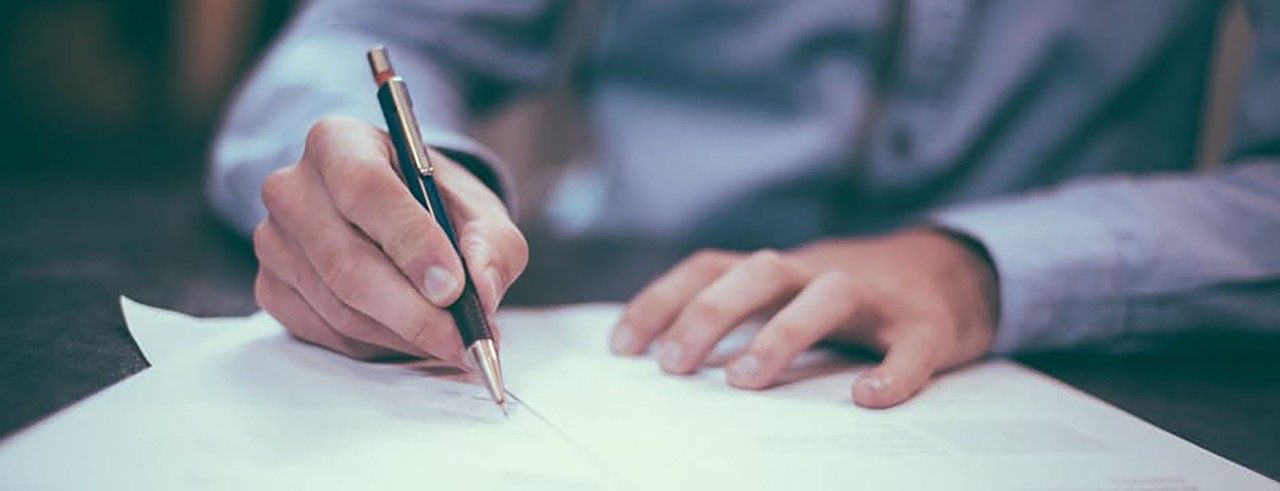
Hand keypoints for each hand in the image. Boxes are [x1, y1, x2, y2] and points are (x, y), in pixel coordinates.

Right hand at [253, 117, 527, 362]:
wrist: (396, 217)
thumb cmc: (436, 205)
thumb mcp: (478, 210)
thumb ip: (491, 244)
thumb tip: (482, 290)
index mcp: (339, 142)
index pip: (366, 189)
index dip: (411, 242)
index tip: (453, 287)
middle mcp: (292, 187)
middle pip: (347, 262)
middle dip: (414, 311)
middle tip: (464, 339)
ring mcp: (274, 241)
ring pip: (339, 306)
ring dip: (404, 335)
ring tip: (453, 342)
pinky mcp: (271, 287)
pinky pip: (326, 332)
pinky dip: (378, 345)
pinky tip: (412, 337)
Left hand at [610, 229, 998, 407]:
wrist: (955, 270)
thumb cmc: (854, 296)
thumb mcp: (791, 293)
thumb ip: (742, 314)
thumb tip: (668, 357)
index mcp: (781, 270)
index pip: (710, 268)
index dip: (662, 300)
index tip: (623, 346)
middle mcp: (821, 271)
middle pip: (759, 272)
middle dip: (710, 313)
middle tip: (674, 365)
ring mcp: (877, 296)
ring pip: (828, 295)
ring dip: (782, 333)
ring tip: (745, 381)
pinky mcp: (928, 325)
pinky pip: (911, 346)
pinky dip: (893, 371)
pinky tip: (869, 398)